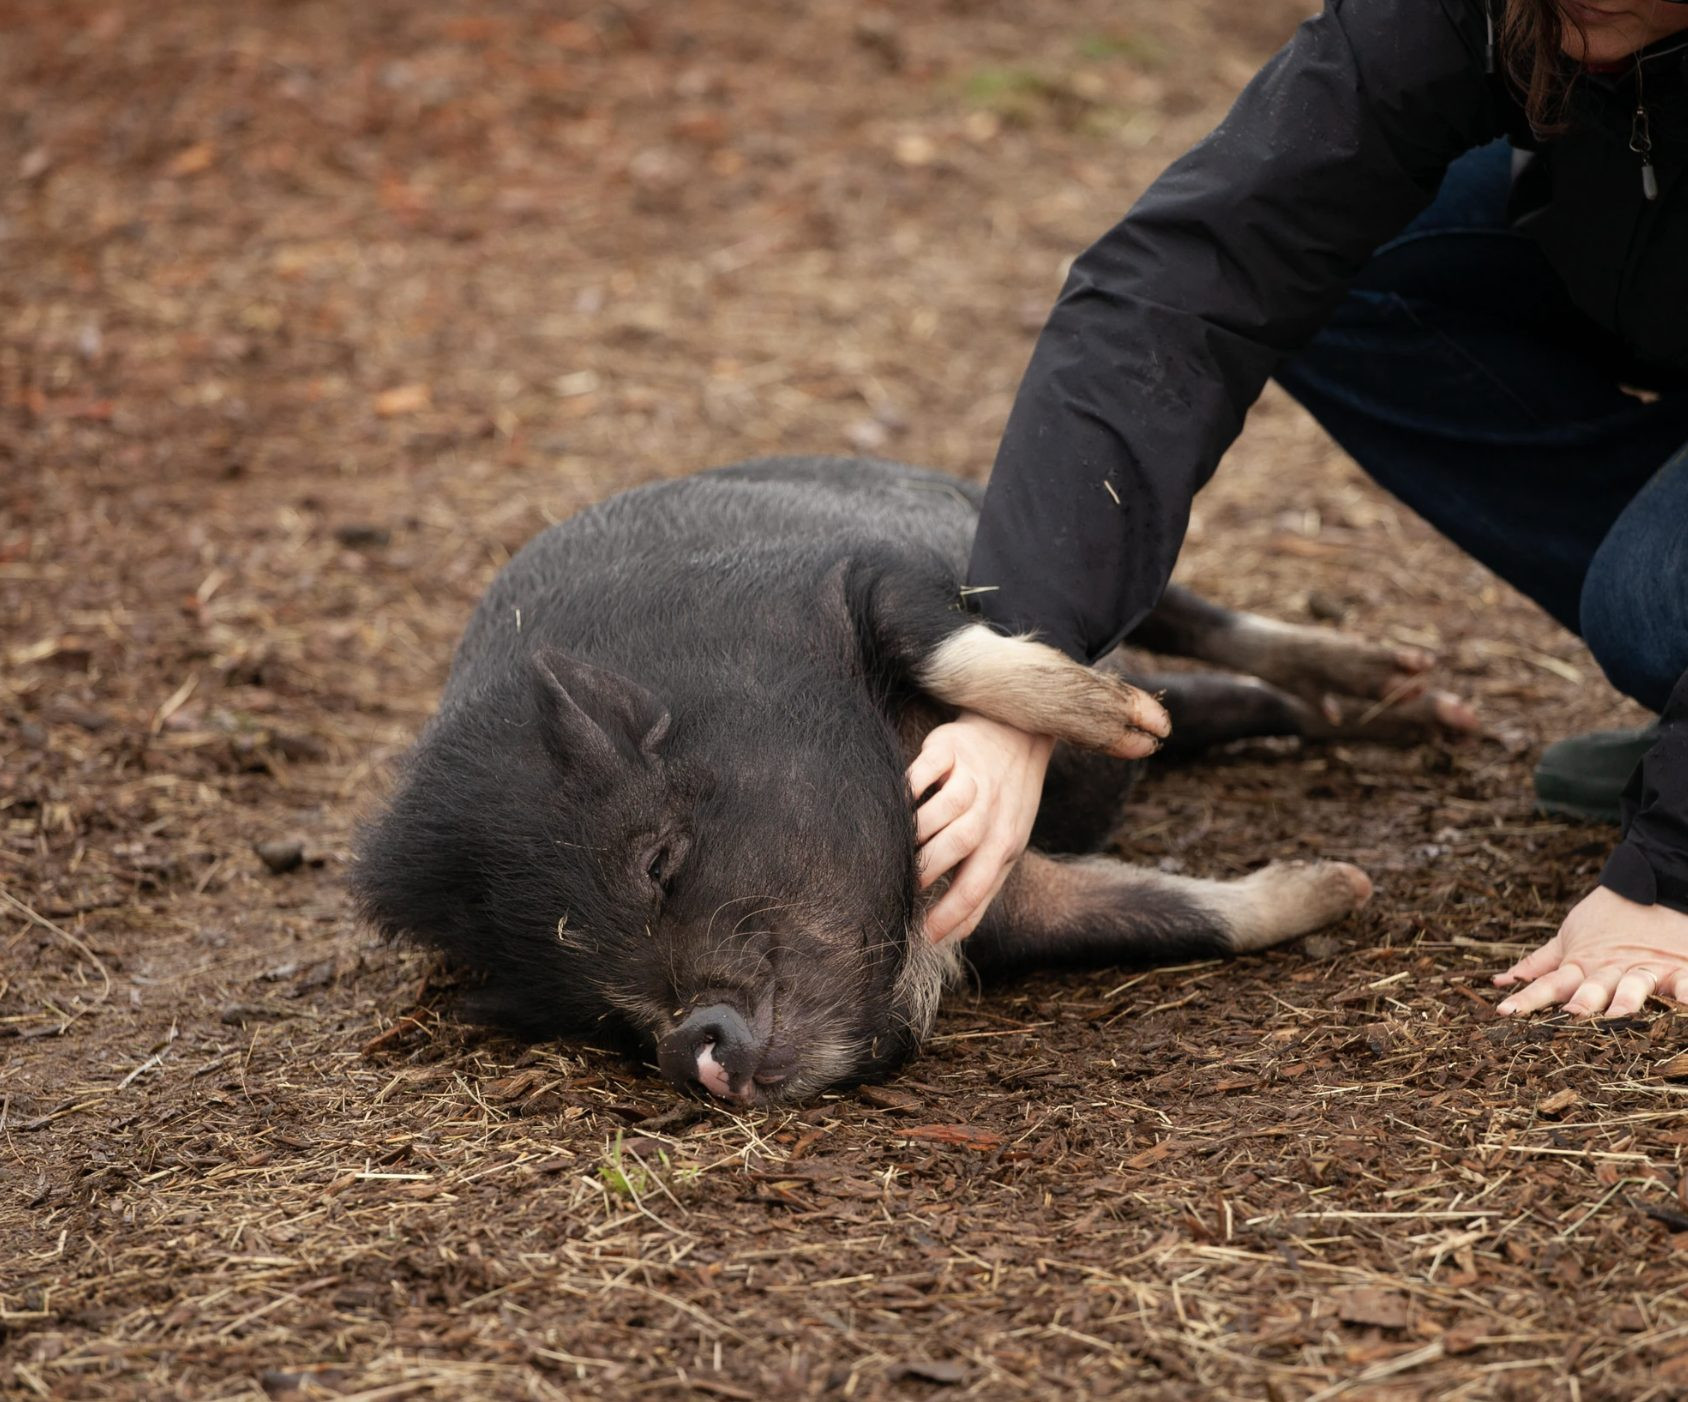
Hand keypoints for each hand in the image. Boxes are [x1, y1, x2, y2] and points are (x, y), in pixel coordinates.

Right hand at [908, 713, 1054, 944]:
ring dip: (917, 830)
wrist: (1017, 733)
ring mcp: (971, 774)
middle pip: (962, 841)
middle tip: (901, 886)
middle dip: (929, 868)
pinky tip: (893, 805)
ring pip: (946, 805)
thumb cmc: (1006, 801)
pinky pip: (927, 768)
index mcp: (1005, 839)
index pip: (979, 882)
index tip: (924, 935)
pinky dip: (909, 787)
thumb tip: (952, 936)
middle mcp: (991, 807)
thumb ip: (981, 890)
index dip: (952, 911)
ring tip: (894, 850)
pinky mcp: (949, 746)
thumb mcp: (1006, 847)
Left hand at [1494, 884, 1687, 1016]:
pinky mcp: (1679, 968)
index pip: (1549, 984)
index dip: (1528, 998)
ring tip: (1620, 1014)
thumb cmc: (1604, 918)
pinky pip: (1685, 982)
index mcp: (1582, 965)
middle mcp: (1610, 969)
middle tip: (1572, 1015)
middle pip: (1593, 988)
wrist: (1652, 886)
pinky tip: (1687, 1004)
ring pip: (1634, 985)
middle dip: (1583, 1002)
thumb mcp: (1567, 939)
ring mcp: (1645, 968)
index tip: (1505, 1011)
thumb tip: (1499, 982)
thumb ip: (1538, 965)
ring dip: (1626, 999)